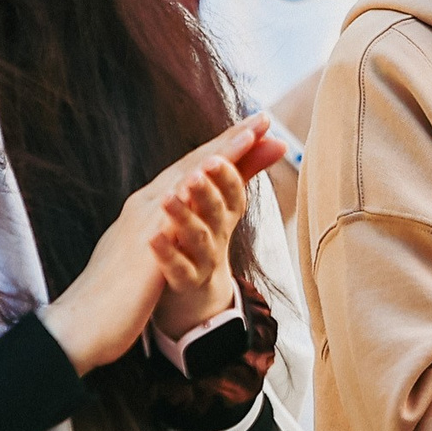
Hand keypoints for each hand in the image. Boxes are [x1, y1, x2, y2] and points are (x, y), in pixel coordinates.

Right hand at [37, 115, 286, 371]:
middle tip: (263, 119)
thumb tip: (188, 212)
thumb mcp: (153, 251)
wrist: (76, 325)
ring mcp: (141, 226)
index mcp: (148, 207)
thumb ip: (173, 228)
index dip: (223, 148)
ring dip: (214, 158)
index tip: (256, 128)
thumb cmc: (115, 289)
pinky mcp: (142, 253)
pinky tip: (211, 184)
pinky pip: (169, 221)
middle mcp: (144, 208)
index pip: (191, 169)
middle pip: (191, 166)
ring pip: (183, 183)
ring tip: (245, 138)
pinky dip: (190, 199)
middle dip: (228, 141)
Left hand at [149, 148, 253, 339]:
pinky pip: (178, 269)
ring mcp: (203, 259)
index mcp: (226, 212)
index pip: (234, 191)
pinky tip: (154, 237)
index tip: (217, 156)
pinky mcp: (185, 281)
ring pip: (198, 239)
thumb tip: (277, 138)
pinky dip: (167, 254)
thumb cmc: (208, 235)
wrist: (197, 292)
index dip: (228, 175)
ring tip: (169, 199)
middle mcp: (219, 234)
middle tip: (197, 173)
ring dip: (185, 218)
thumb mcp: (226, 202)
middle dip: (209, 191)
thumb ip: (246, 168)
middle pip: (217, 212)